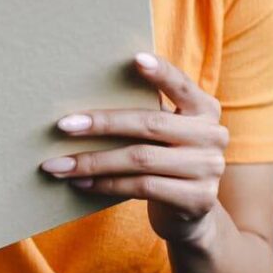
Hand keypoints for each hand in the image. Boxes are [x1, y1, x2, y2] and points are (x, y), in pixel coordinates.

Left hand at [40, 52, 228, 245]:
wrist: (189, 213)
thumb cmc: (164, 160)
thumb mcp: (164, 134)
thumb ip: (145, 114)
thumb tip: (84, 101)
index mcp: (204, 108)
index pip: (181, 85)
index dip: (160, 72)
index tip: (135, 58)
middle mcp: (213, 135)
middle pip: (150, 124)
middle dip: (102, 124)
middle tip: (63, 126)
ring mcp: (209, 168)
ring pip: (140, 160)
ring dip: (94, 162)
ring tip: (59, 165)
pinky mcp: (197, 199)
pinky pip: (142, 187)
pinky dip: (106, 184)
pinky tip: (81, 183)